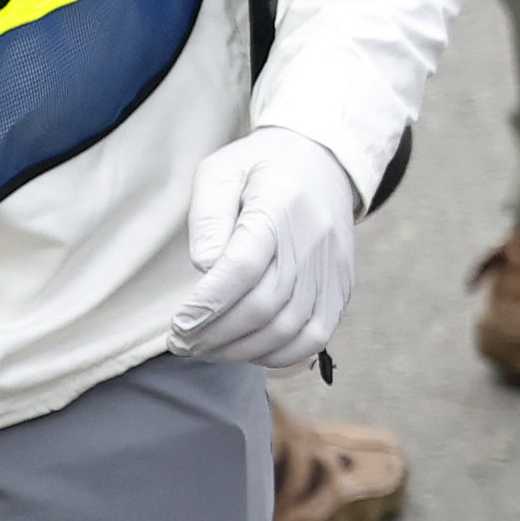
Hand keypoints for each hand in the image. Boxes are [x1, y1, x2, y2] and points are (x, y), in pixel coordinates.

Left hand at [167, 126, 358, 371]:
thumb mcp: (220, 171)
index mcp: (280, 206)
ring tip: (203, 350)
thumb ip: (208, 216)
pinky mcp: (342, 288)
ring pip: (289, 328)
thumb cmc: (258, 169)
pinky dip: (278, 355)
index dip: (208, 303)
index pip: (244, 267)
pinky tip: (244, 352)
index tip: (177, 324)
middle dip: (215, 334)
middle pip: (265, 305)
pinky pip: (316, 336)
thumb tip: (204, 267)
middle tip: (180, 344)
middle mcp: (313, 241)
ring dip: (240, 350)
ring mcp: (332, 268)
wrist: (322, 164)